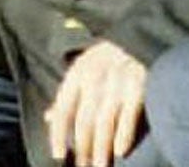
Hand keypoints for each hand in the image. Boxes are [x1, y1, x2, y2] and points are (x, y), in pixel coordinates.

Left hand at [45, 40, 146, 166]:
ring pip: (104, 122)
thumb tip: (48, 118)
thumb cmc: (108, 57)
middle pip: (84, 121)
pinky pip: (129, 115)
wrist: (139, 34)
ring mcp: (117, 82)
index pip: (63, 108)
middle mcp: (94, 78)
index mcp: (77, 73)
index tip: (58, 156)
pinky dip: (124, 134)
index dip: (59, 134)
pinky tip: (120, 152)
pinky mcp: (139, 85)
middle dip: (82, 149)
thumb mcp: (84, 68)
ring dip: (101, 149)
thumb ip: (69, 94)